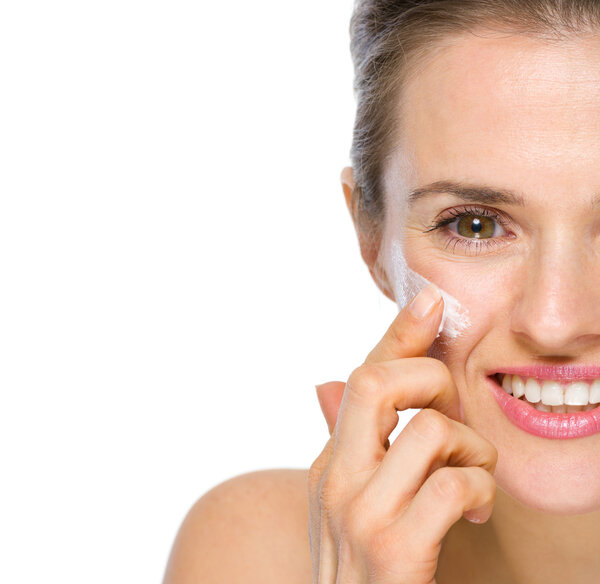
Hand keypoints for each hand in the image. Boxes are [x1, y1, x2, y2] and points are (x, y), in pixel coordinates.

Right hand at [308, 284, 497, 582]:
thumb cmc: (366, 570)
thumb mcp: (351, 503)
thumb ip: (346, 444)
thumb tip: (324, 382)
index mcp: (330, 463)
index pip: (360, 379)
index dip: (398, 334)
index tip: (431, 299)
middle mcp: (336, 479)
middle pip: (377, 383)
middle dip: (430, 380)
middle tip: (452, 415)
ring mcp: (360, 514)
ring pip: (428, 429)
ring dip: (471, 447)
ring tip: (474, 474)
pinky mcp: (393, 550)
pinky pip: (451, 484)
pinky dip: (478, 488)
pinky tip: (473, 509)